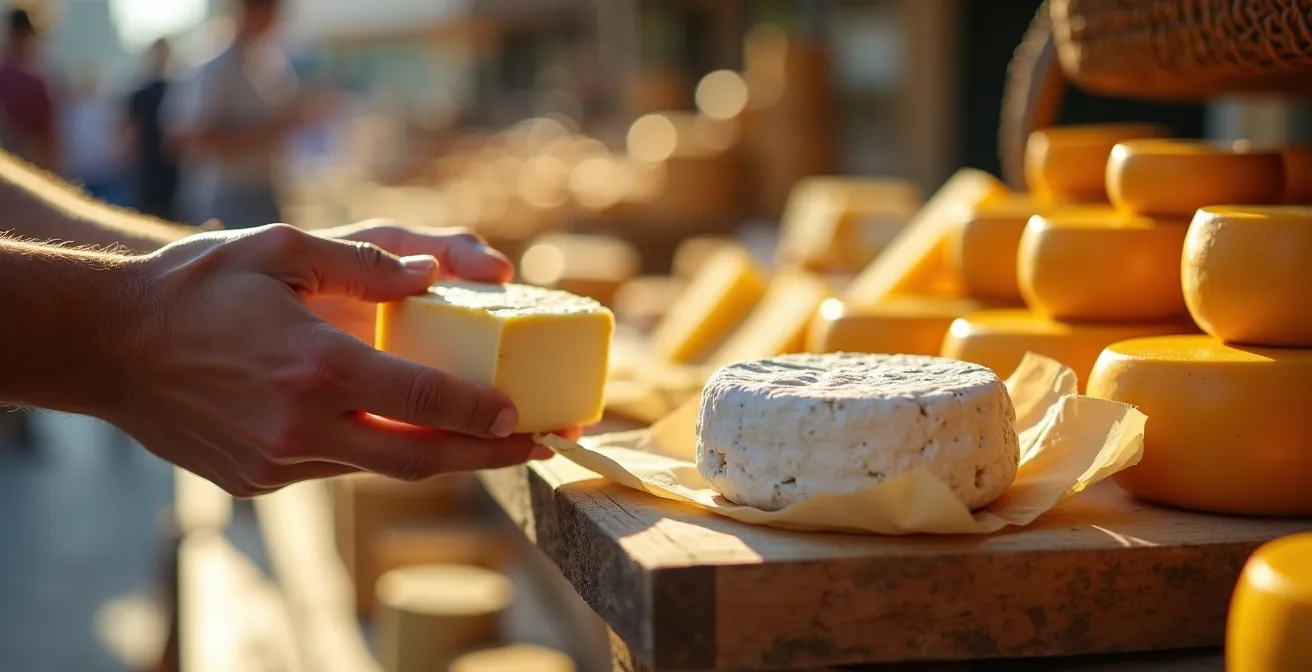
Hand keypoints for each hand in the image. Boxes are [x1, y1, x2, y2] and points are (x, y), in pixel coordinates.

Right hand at [110, 223, 570, 496]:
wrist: (107, 343)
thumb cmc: (197, 285)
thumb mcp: (281, 246)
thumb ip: (366, 262)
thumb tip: (433, 276)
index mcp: (316, 365)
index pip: (426, 401)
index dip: (482, 413)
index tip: (521, 415)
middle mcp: (301, 424)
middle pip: (418, 459)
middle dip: (485, 456)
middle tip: (533, 448)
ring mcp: (277, 460)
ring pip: (378, 468)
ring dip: (430, 453)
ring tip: (477, 437)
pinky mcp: (258, 480)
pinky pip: (333, 468)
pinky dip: (367, 448)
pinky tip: (385, 425)